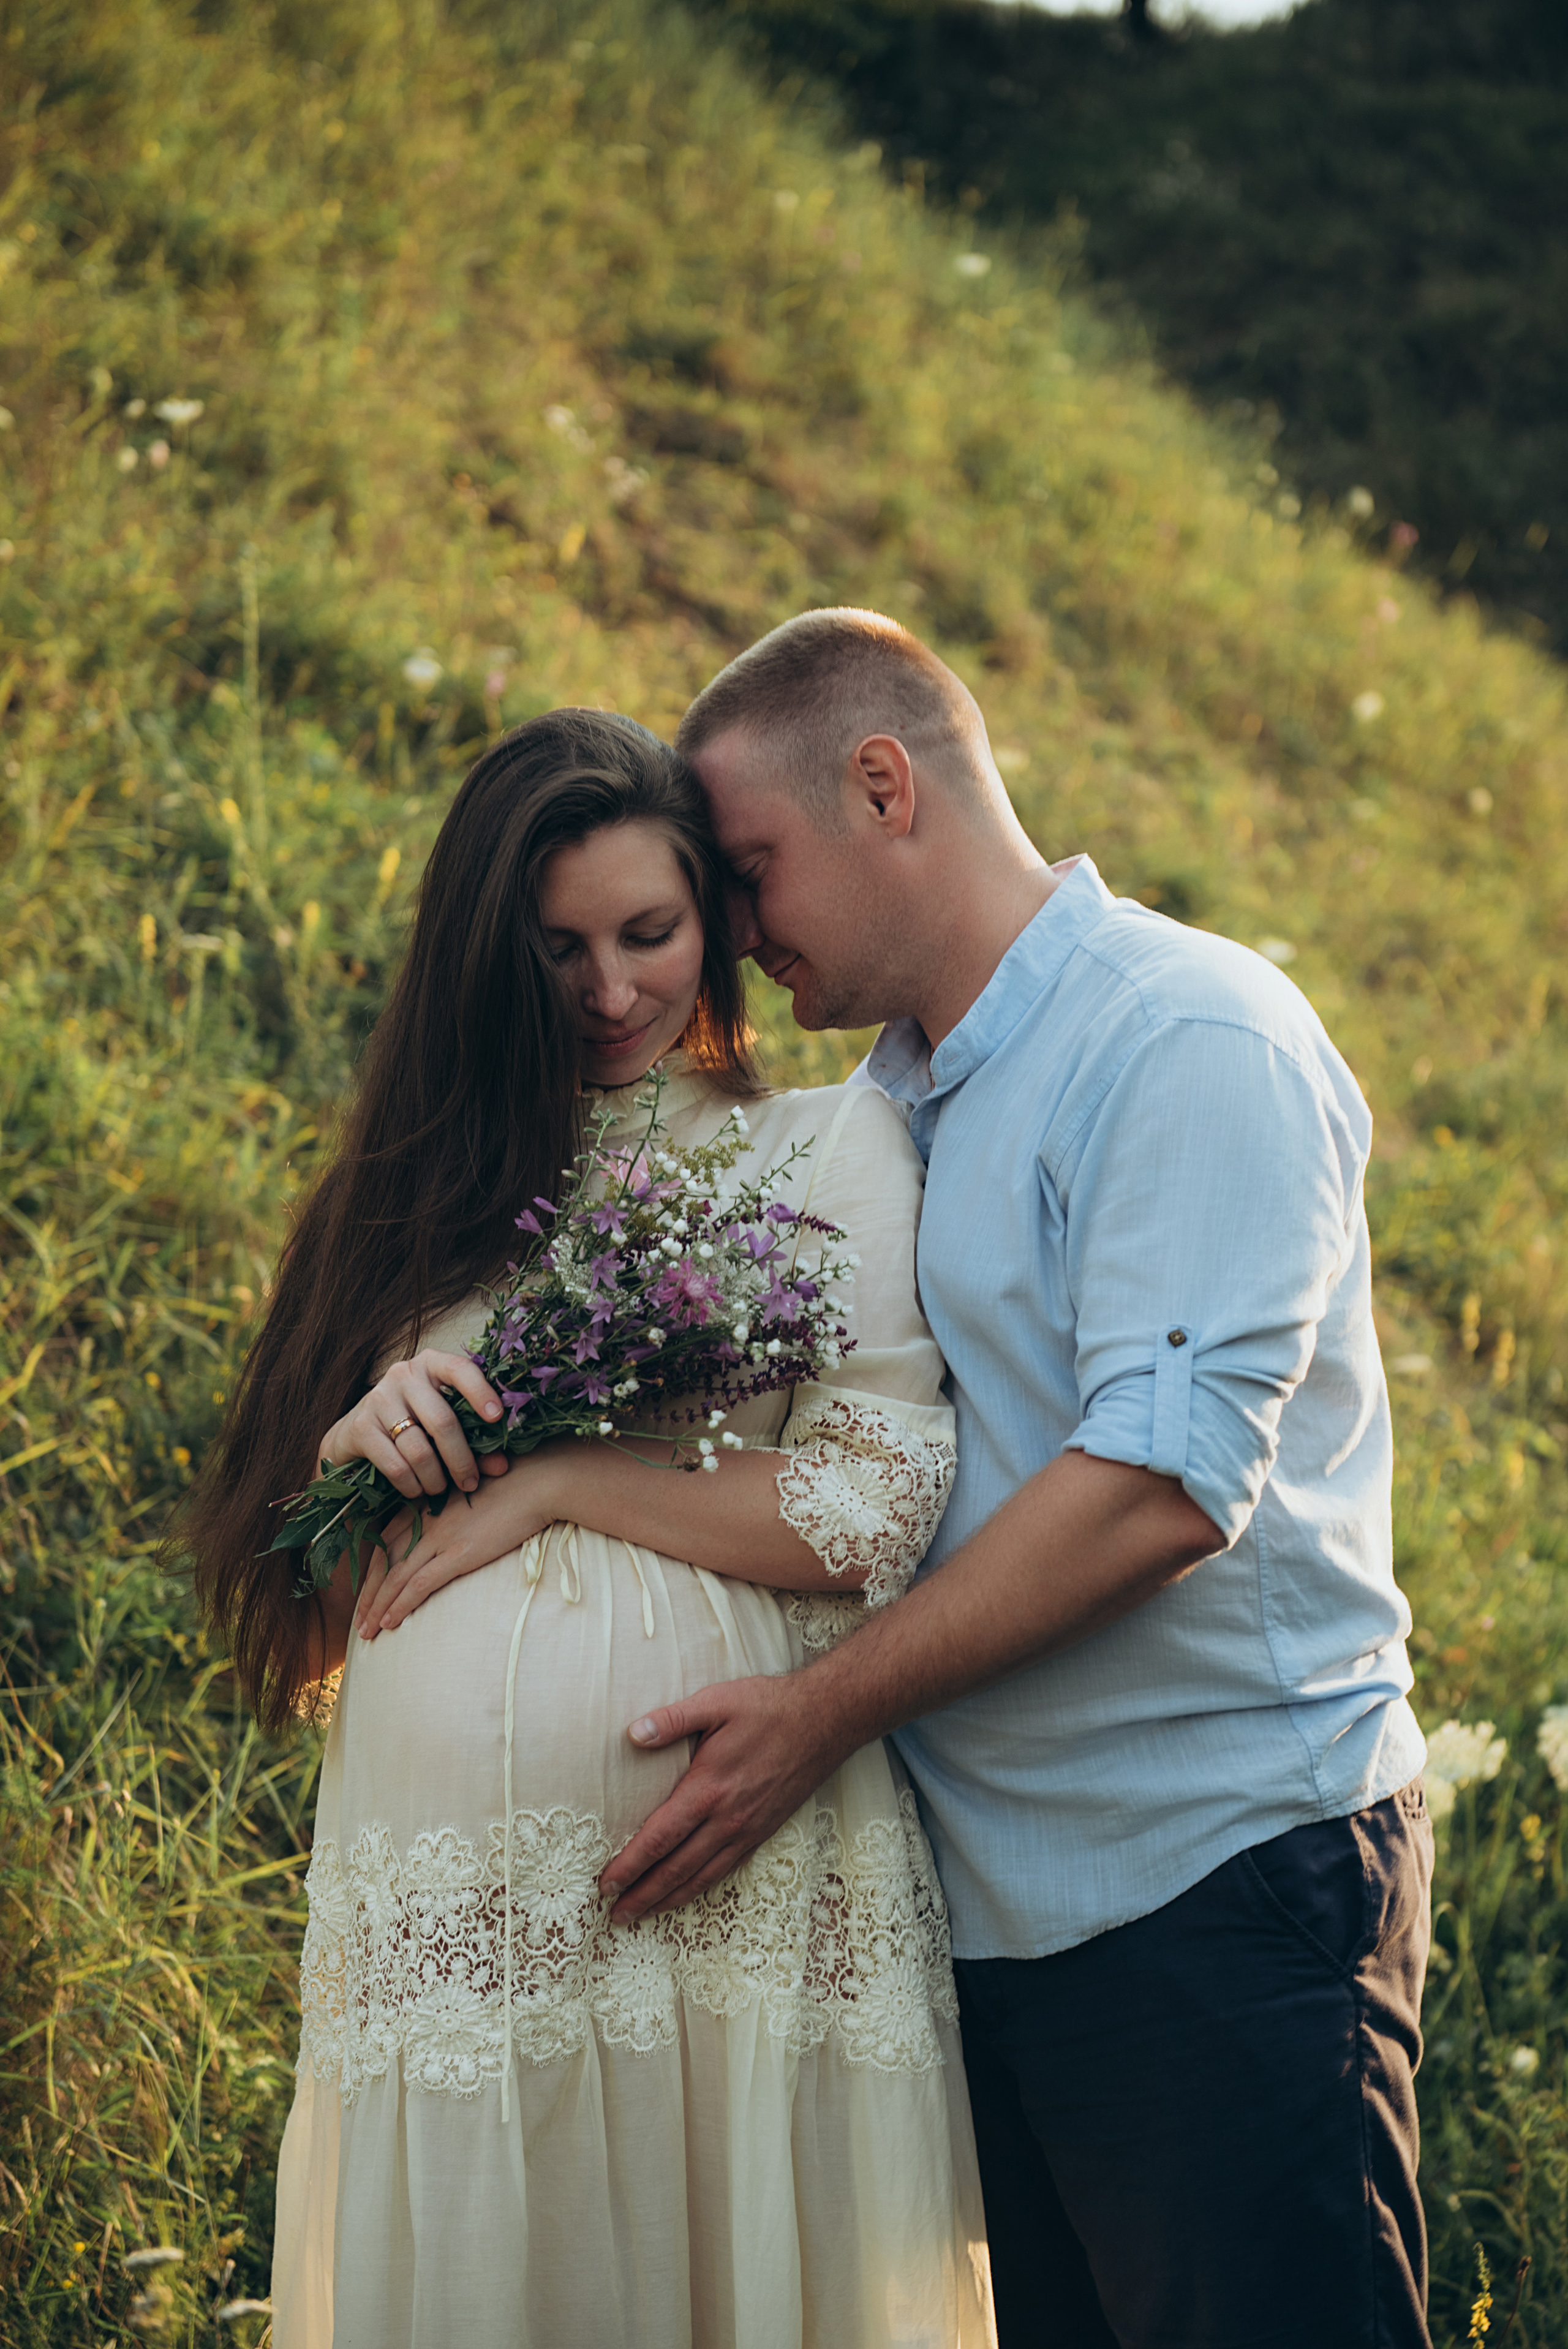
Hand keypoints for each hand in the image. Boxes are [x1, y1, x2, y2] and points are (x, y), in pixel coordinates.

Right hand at [318, 1349, 509, 1501]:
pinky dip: (411, 1485)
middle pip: (442, 1421)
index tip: (496, 1418)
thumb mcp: (442, 1424)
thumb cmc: (412, 1423)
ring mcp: (378, 1399)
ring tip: (440, 1489)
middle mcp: (403, 1375)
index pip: (459, 1369)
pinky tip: (416, 1490)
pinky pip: (395, 1465)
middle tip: (469, 1482)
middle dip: (461, 1459)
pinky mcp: (360, 1427)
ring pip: (418, 1449)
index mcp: (431, 1365)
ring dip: (435, 1478)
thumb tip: (501, 1465)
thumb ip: (474, 1441)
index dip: (480, 1392)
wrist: (355, 1432)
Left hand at [352, 1451, 564, 1637]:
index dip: (372, 1569)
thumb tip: (455, 1530)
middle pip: (383, 1562)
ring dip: (377, 1607)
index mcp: (427, 1504)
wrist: (538, 1481)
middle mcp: (426, 1520)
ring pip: (395, 1577)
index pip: (385, 1541)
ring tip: (366, 1631)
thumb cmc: (514, 1484)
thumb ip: (455, 1511)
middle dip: (368, 1594)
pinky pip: (420, 1584)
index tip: (366, 1591)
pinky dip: (401, 1605)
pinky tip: (390, 1622)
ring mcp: (440, 1537)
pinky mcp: (459, 1553)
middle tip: (358, 1620)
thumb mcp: (473, 1493)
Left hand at [599, 1671, 849, 1922]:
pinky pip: (726, 1869)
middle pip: (676, 1868)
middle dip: (643, 1894)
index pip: (659, 1838)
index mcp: (708, 1788)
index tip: (606, 1883)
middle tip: (615, 1914)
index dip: (630, 1864)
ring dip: (669, 1898)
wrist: (825, 1720)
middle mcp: (727, 1818)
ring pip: (701, 1876)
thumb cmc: (768, 1707)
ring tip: (643, 1913)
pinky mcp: (763, 1831)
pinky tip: (688, 1892)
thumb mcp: (716, 1702)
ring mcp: (748, 1829)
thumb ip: (671, 1719)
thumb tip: (631, 1733)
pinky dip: (701, 1887)